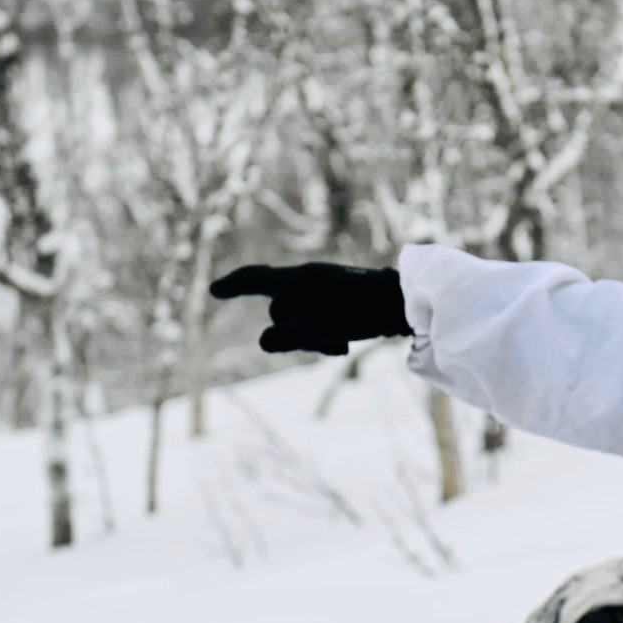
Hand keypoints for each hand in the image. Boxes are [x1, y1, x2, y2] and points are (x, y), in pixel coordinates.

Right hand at [208, 262, 408, 355]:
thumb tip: (265, 343)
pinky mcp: (334, 304)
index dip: (235, 286)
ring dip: (311, 337)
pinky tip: (342, 344)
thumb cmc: (365, 309)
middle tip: (326, 341)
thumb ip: (289, 335)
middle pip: (278, 311)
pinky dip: (322, 336)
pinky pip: (313, 324)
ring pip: (296, 322)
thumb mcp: (324, 324)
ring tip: (339, 342)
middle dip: (294, 332)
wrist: (406, 303)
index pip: (258, 279)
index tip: (215, 291)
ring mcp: (321, 293)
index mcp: (301, 278)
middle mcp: (307, 282)